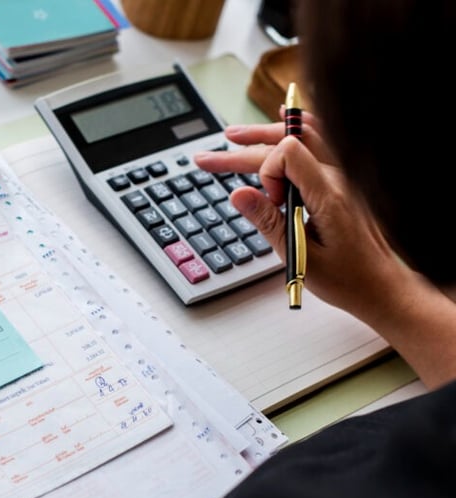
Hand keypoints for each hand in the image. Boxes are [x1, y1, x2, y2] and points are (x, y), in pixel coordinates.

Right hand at [193, 113, 415, 321]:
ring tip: (234, 137)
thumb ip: (269, 222)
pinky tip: (283, 118)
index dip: (266, 173)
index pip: (288, 154)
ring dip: (265, 136)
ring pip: (303, 137)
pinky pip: (320, 142)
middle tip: (208, 160)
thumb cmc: (347, 278)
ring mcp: (343, 176)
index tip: (268, 203)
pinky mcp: (342, 182)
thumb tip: (238, 194)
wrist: (382, 286)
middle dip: (244, 150)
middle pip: (287, 143)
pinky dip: (297, 130)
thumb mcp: (301, 257)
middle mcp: (339, 178)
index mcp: (330, 195)